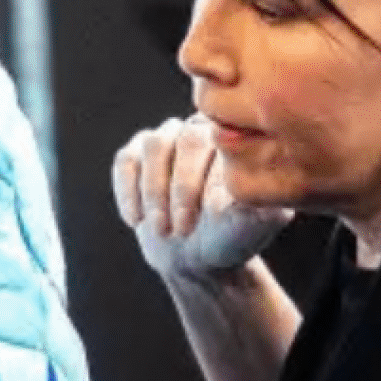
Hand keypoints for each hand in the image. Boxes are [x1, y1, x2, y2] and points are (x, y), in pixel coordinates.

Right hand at [113, 117, 290, 282]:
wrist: (194, 253)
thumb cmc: (229, 236)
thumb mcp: (249, 229)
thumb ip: (255, 212)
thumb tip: (252, 200)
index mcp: (239, 137)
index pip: (226, 142)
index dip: (214, 180)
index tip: (212, 215)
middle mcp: (203, 127)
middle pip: (188, 140)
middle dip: (182, 189)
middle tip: (184, 229)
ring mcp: (166, 137)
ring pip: (154, 145)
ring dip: (154, 192)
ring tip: (162, 228)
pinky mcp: (135, 154)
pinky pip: (126, 161)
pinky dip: (129, 193)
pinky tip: (137, 220)